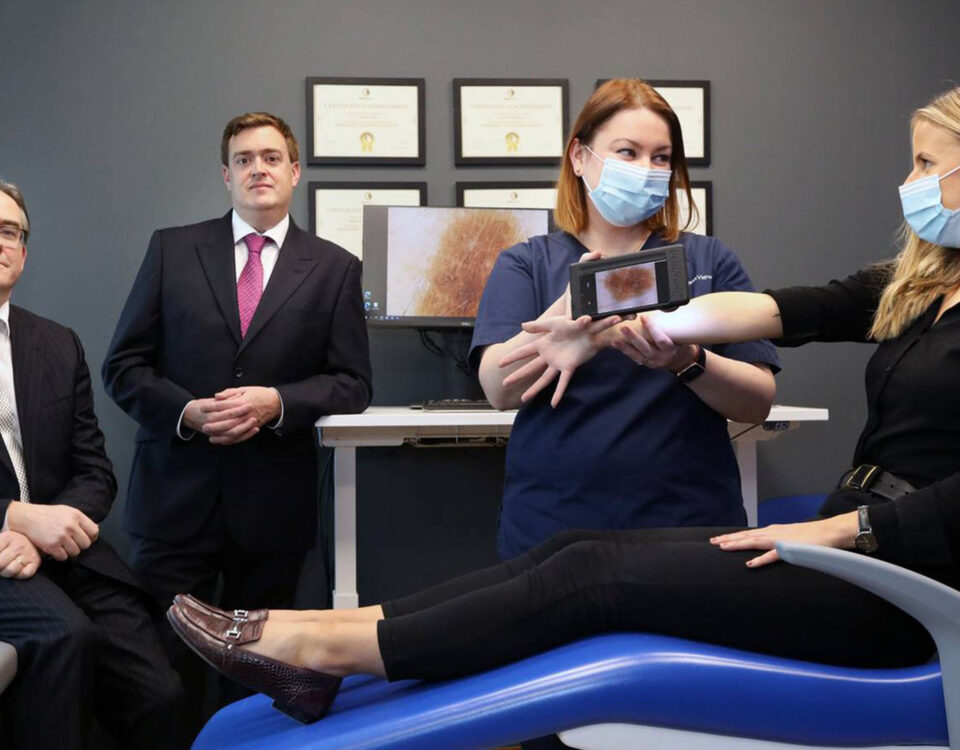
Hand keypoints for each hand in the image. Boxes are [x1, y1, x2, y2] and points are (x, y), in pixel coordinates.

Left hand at [0, 530, 40, 578]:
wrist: (31, 538)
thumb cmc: (10, 542)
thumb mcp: (1, 541)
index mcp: (7, 537)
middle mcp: (19, 545)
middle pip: (0, 564)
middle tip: (1, 565)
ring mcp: (28, 554)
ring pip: (11, 570)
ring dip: (6, 572)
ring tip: (6, 568)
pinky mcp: (36, 562)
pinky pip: (24, 574)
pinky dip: (19, 575)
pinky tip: (17, 570)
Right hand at [6, 503, 98, 560]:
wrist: (29, 517)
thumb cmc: (49, 514)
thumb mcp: (68, 511)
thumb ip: (82, 520)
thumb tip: (96, 530)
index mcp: (76, 516)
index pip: (94, 532)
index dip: (92, 537)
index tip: (87, 539)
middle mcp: (70, 526)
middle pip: (86, 544)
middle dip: (81, 545)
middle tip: (74, 543)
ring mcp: (61, 536)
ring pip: (76, 552)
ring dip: (71, 551)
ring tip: (64, 545)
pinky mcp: (51, 546)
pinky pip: (63, 557)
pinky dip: (61, 555)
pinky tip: (57, 549)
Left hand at [207, 386, 281, 444]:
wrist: (275, 402)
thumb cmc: (259, 394)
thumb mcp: (245, 389)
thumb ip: (229, 393)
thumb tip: (216, 396)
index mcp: (242, 402)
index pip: (224, 406)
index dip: (212, 407)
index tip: (202, 408)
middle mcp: (245, 414)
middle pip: (227, 422)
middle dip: (214, 426)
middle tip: (203, 427)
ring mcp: (249, 422)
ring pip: (233, 432)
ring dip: (221, 436)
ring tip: (210, 437)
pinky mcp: (252, 428)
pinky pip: (240, 437)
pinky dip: (231, 440)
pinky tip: (221, 441)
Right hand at [499, 314, 621, 406]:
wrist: (590, 327)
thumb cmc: (572, 324)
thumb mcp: (554, 323)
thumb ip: (538, 325)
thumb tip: (522, 326)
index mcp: (543, 344)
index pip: (524, 352)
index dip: (512, 358)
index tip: (500, 363)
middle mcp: (548, 356)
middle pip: (530, 368)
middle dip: (517, 375)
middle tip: (504, 383)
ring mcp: (558, 363)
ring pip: (543, 379)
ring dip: (534, 389)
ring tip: (524, 399)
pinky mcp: (569, 366)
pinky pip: (563, 382)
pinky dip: (558, 393)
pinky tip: (553, 404)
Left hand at [613, 315, 698, 371]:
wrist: (681, 362)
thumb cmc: (681, 345)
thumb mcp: (681, 338)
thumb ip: (672, 328)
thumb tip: (667, 309)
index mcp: (670, 350)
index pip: (660, 339)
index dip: (652, 329)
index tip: (644, 317)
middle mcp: (660, 357)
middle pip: (645, 347)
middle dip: (633, 338)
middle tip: (623, 328)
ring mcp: (652, 362)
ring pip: (636, 354)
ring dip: (624, 346)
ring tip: (614, 340)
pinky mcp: (645, 364)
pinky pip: (634, 357)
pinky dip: (625, 351)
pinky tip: (616, 345)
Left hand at [710, 513, 858, 567]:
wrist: (830, 532)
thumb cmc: (812, 536)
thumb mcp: (790, 537)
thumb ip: (778, 542)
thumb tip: (769, 548)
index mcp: (772, 531)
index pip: (748, 534)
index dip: (732, 536)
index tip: (718, 539)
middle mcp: (772, 533)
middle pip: (746, 536)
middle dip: (728, 538)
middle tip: (712, 542)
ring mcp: (780, 540)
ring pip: (754, 542)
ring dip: (738, 544)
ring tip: (722, 547)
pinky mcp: (790, 549)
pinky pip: (772, 556)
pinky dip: (760, 559)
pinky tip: (749, 564)